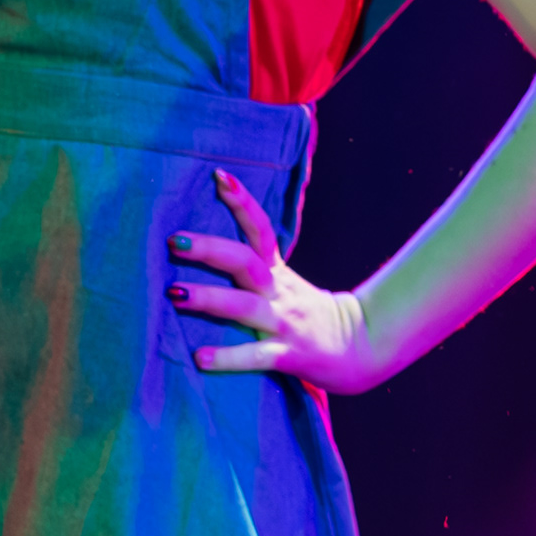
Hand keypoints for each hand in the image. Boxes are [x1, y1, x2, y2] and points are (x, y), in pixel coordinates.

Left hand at [170, 168, 383, 391]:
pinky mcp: (287, 355)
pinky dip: (228, 357)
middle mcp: (279, 293)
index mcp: (278, 274)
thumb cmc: (310, 316)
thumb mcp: (286, 286)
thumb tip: (209, 252)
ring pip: (245, 306)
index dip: (243, 202)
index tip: (219, 176)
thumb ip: (255, 272)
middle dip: (210, 250)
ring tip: (175, 293)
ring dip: (210, 298)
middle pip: (246, 262)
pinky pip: (255, 355)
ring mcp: (284, 323)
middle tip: (175, 241)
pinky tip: (199, 358)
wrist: (360, 347)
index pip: (261, 229)